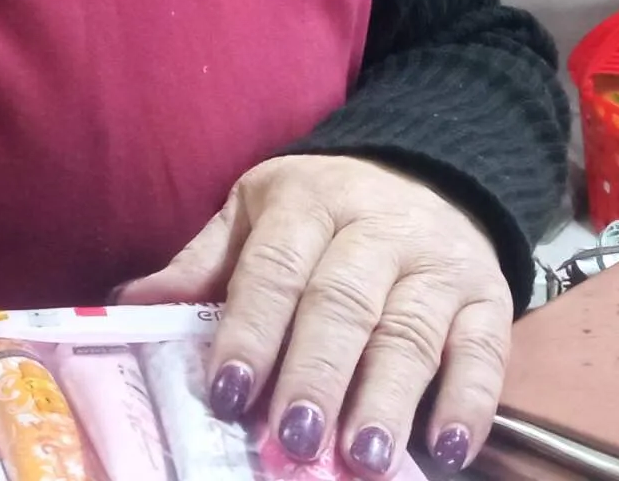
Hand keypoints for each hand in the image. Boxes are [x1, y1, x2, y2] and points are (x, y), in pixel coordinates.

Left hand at [119, 155, 510, 476]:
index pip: (274, 271)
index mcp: (305, 202)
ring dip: (387, 399)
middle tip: (293, 440)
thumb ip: (202, 265)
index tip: (227, 392)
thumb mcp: (254, 214)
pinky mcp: (489, 297)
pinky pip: (484, 352)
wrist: (427, 167)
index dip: (250, 332)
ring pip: (410, 333)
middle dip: (316, 375)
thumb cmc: (320, 209)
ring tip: (363, 459)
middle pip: (343, 305)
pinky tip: (445, 450)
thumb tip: (129, 307)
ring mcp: (438, 263)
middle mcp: (375, 228)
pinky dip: (469, 403)